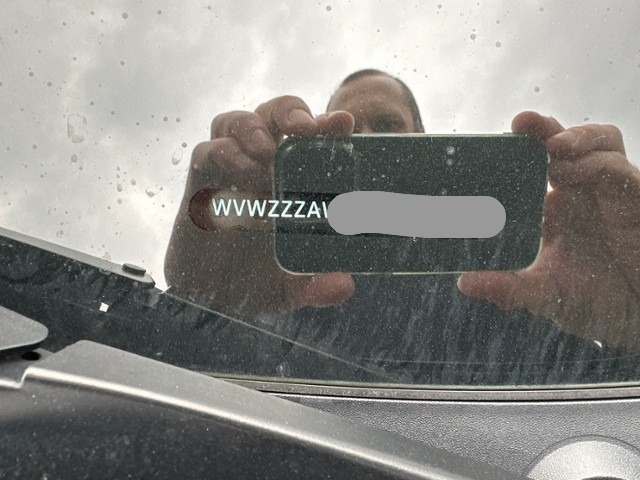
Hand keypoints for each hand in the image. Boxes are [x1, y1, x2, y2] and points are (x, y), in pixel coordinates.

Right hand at [164, 96, 354, 318]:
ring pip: (236, 121)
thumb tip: (343, 288)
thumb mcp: (293, 289)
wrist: (210, 301)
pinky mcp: (200, 182)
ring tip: (266, 154)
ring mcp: (229, 172)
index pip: (311, 141)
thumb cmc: (256, 283)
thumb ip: (317, 287)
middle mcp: (261, 168)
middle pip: (273, 114)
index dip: (327, 126)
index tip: (344, 123)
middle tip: (303, 128)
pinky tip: (241, 175)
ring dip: (252, 128)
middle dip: (289, 110)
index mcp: (291, 182)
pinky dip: (224, 154)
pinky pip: (206, 151)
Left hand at [458, 111, 639, 349]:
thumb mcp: (545, 295)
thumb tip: (464, 283)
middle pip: (562, 143)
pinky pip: (619, 168)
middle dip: (542, 128)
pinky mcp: (637, 197)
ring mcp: (610, 191)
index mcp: (554, 207)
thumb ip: (508, 289)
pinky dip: (597, 164)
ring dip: (575, 138)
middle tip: (520, 123)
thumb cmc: (597, 301)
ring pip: (599, 142)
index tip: (486, 145)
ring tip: (552, 148)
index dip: (515, 150)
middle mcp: (580, 192)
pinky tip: (573, 173)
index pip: (532, 166)